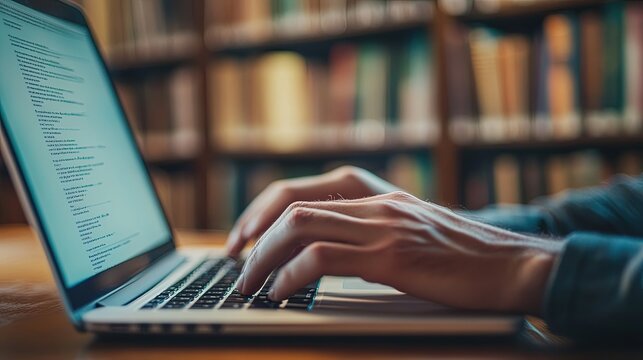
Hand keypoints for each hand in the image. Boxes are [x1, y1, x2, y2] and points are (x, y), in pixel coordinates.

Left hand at [236, 191, 561, 314]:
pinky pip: (324, 259)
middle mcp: (375, 203)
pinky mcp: (393, 256)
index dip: (262, 211)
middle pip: (293, 204)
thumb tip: (321, 249)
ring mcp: (383, 227)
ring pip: (301, 227)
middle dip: (252, 233)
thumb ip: (370, 230)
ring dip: (264, 257)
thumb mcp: (410, 230)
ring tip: (247, 283)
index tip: (243, 238)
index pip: (302, 190)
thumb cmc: (463, 255)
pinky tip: (282, 293)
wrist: (513, 263)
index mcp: (376, 195)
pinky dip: (292, 276)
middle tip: (233, 261)